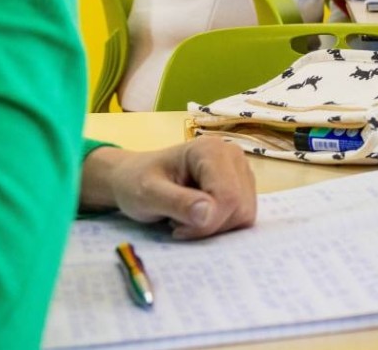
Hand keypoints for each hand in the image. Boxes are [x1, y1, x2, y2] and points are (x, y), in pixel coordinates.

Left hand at [79, 138, 257, 239]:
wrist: (132, 177)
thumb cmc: (135, 183)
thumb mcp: (147, 195)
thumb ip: (177, 202)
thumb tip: (208, 214)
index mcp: (211, 150)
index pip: (228, 196)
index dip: (208, 222)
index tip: (176, 228)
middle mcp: (233, 154)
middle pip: (240, 206)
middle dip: (210, 225)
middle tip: (179, 224)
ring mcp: (240, 169)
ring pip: (245, 213)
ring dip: (215, 227)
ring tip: (186, 218)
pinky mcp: (242, 184)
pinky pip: (243, 215)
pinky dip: (221, 224)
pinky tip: (198, 216)